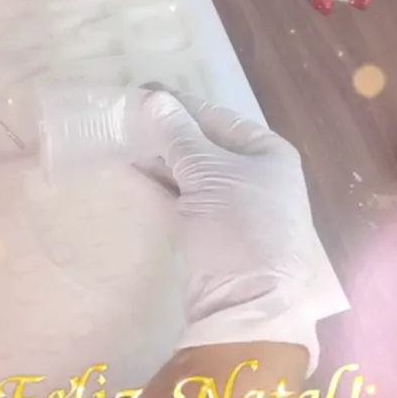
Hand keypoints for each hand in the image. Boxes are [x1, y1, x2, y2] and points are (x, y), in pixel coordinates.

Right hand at [142, 92, 318, 372]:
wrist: (248, 306)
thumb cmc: (239, 228)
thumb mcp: (208, 174)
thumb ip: (180, 136)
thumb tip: (155, 98)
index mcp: (269, 153)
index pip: (219, 117)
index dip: (181, 104)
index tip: (144, 91)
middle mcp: (259, 176)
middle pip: (208, 144)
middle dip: (170, 132)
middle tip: (129, 116)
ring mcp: (240, 206)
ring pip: (197, 172)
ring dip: (164, 158)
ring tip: (127, 141)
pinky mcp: (219, 233)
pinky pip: (190, 197)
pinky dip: (167, 184)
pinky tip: (139, 173)